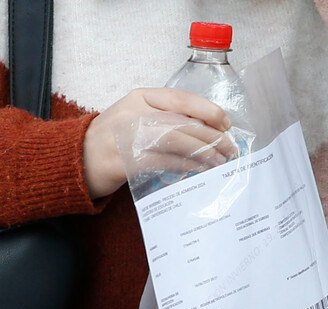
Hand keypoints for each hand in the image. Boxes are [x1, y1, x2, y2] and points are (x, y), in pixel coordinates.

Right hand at [83, 88, 237, 198]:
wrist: (76, 159)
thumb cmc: (114, 139)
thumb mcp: (138, 116)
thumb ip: (167, 117)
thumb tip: (209, 129)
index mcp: (140, 97)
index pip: (181, 98)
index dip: (208, 110)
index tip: (226, 124)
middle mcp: (134, 113)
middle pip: (184, 122)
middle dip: (213, 137)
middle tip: (230, 150)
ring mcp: (128, 136)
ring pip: (177, 140)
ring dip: (204, 153)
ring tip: (220, 163)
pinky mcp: (126, 160)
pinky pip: (165, 162)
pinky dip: (187, 166)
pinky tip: (200, 171)